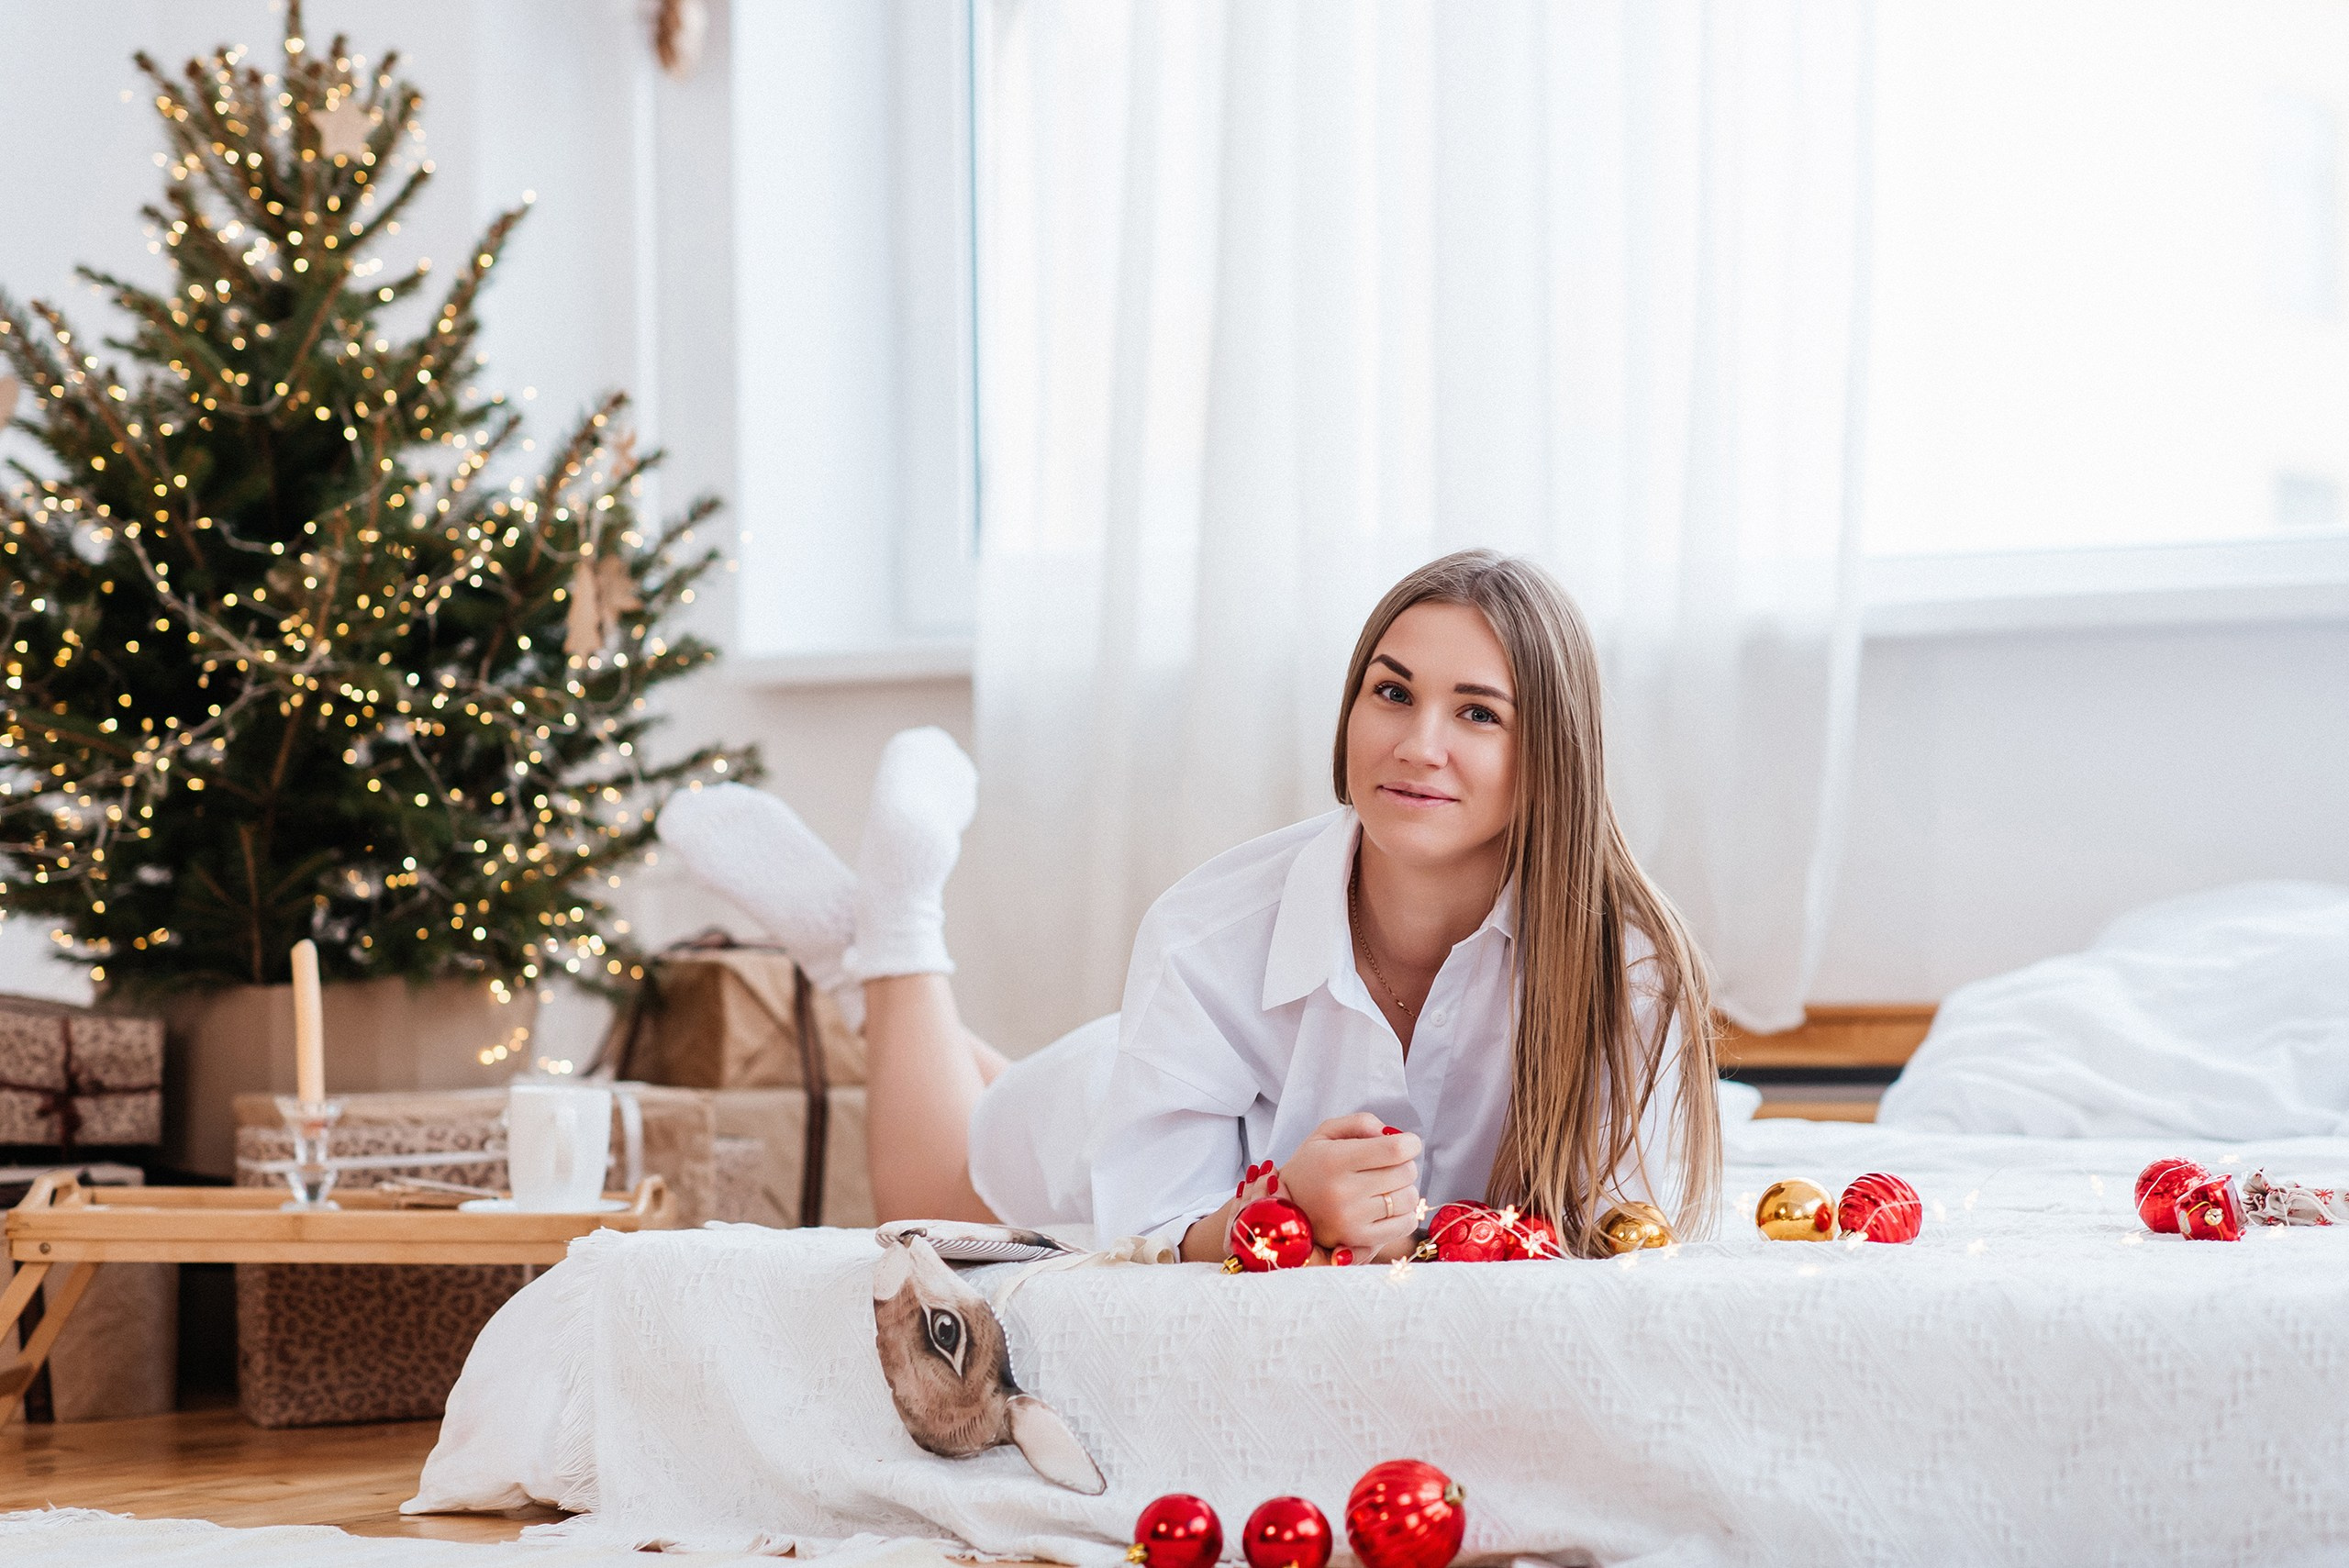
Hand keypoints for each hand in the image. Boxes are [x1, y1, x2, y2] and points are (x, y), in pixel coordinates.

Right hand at [1275, 1113, 1420, 1254]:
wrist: (1287, 1209)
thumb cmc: (1312, 1167)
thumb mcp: (1325, 1133)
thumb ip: (1360, 1123)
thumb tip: (1391, 1134)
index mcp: (1335, 1159)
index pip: (1395, 1150)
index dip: (1410, 1144)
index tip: (1407, 1144)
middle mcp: (1343, 1191)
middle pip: (1405, 1173)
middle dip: (1404, 1165)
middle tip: (1388, 1166)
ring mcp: (1351, 1219)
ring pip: (1409, 1199)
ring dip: (1405, 1189)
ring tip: (1386, 1188)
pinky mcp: (1358, 1240)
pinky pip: (1406, 1224)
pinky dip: (1405, 1214)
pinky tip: (1388, 1207)